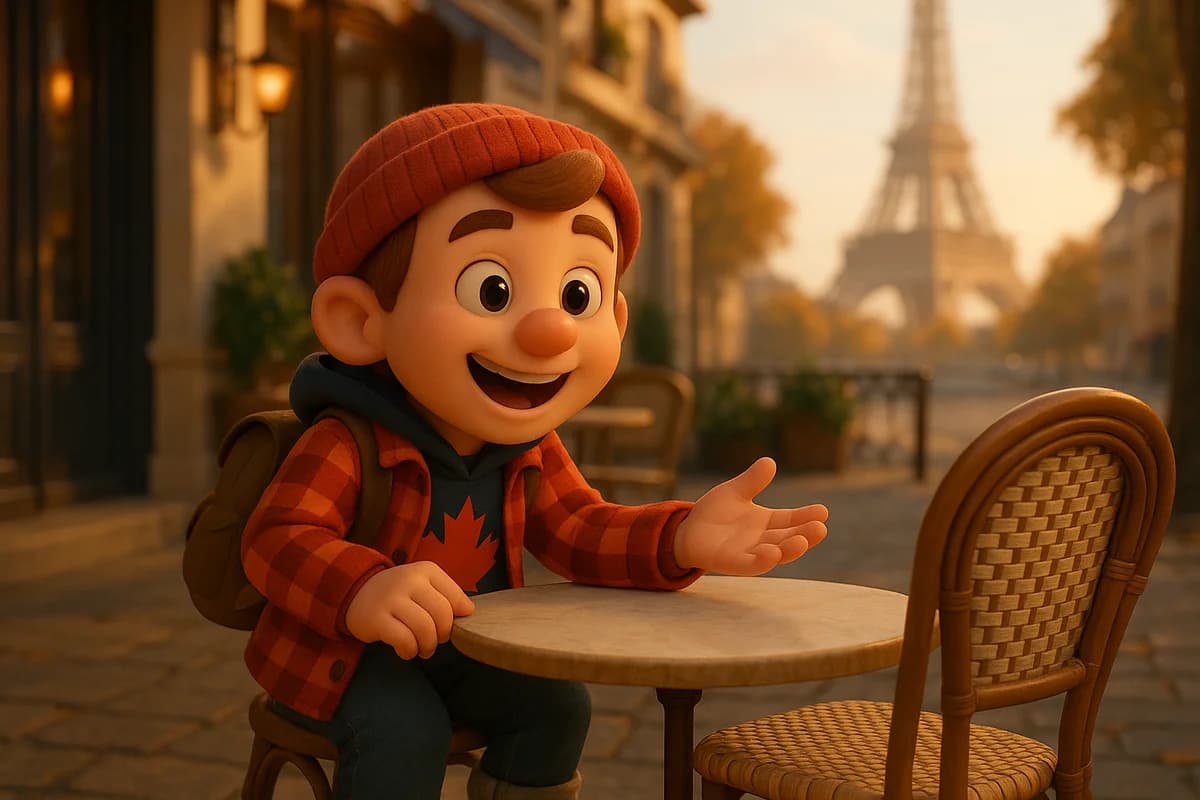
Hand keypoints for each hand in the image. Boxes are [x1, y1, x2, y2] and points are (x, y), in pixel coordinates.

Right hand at [344, 561, 474, 658]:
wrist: (356, 591)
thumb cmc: (398, 594)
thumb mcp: (423, 585)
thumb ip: (446, 596)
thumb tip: (469, 612)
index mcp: (426, 571)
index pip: (456, 599)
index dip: (456, 619)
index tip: (447, 625)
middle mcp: (410, 580)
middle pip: (442, 615)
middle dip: (443, 635)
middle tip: (435, 640)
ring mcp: (391, 598)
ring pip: (425, 629)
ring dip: (427, 646)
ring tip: (422, 648)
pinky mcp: (376, 618)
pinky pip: (404, 640)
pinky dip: (409, 651)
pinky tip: (406, 650)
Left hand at [674, 457, 827, 575]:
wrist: (687, 531)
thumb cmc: (714, 513)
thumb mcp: (734, 492)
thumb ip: (751, 480)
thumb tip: (769, 461)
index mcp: (767, 522)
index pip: (791, 520)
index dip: (806, 516)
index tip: (823, 511)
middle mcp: (763, 540)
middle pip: (789, 538)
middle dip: (805, 535)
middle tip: (820, 528)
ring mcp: (749, 552)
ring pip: (775, 554)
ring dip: (789, 550)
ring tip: (802, 541)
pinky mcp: (732, 562)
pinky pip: (750, 565)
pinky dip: (762, 561)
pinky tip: (772, 554)